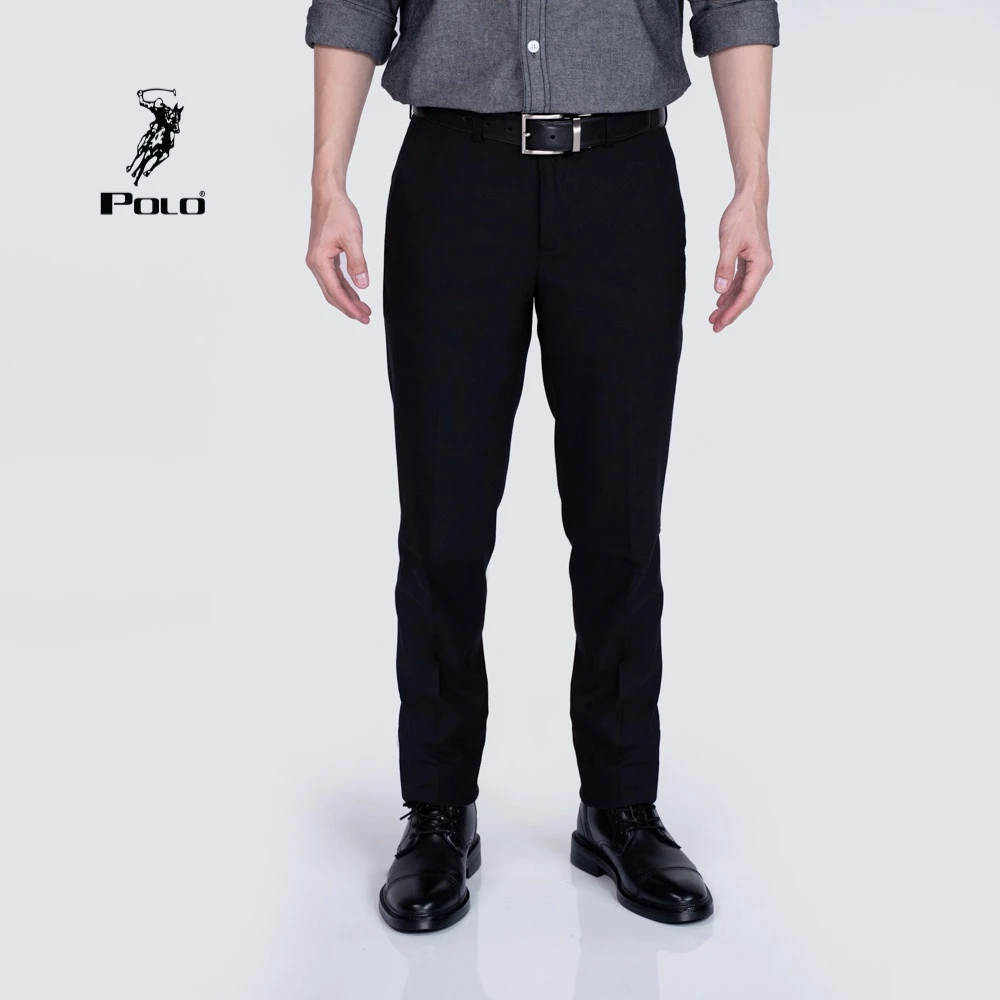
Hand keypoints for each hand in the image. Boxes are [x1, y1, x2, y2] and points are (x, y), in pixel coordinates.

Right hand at [305, 186, 372, 324]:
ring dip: (348, 299)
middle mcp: (315, 263)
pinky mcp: (323, 256)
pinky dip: (345, 287)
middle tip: (365, 318)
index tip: (362, 316)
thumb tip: (362, 285)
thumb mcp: (352, 238)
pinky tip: (355, 294)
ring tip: (363, 309)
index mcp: (319, 261)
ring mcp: (318, 260)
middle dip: (349, 307)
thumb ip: (358, 263)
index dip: (349, 306)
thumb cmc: (338, 212)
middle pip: (332, 293)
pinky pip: (334, 278)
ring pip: (333, 287)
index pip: (336, 291)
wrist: (328, 195)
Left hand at [709, 191, 772, 332]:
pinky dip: (730, 291)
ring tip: (714, 317)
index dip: (732, 312)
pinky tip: (720, 299)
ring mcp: (756, 263)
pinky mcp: (750, 259)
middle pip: (745, 296)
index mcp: (760, 265)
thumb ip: (724, 267)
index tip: (720, 324)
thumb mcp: (729, 242)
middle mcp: (761, 267)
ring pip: (741, 290)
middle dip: (729, 313)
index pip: (745, 295)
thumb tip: (720, 290)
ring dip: (728, 304)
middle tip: (714, 327)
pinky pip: (740, 280)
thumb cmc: (741, 217)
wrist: (750, 198)